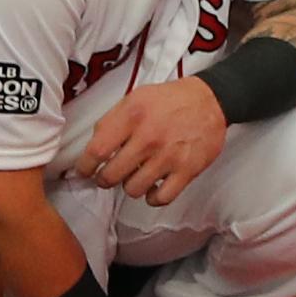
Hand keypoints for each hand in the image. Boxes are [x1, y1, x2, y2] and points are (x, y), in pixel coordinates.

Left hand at [73, 78, 228, 206]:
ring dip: (130, 186)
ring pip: (133, 190)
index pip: (96, 151)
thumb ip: (112, 121)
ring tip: (134, 176)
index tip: (85, 170)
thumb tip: (93, 148)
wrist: (210, 101)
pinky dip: (152, 198)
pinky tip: (152, 188)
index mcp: (132, 116)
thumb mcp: (135, 98)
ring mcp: (169, 156)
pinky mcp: (187, 171)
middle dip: (105, 179)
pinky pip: (161, 198)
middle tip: (108, 176)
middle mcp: (149, 137)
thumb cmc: (170, 100)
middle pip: (111, 175)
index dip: (85, 167)